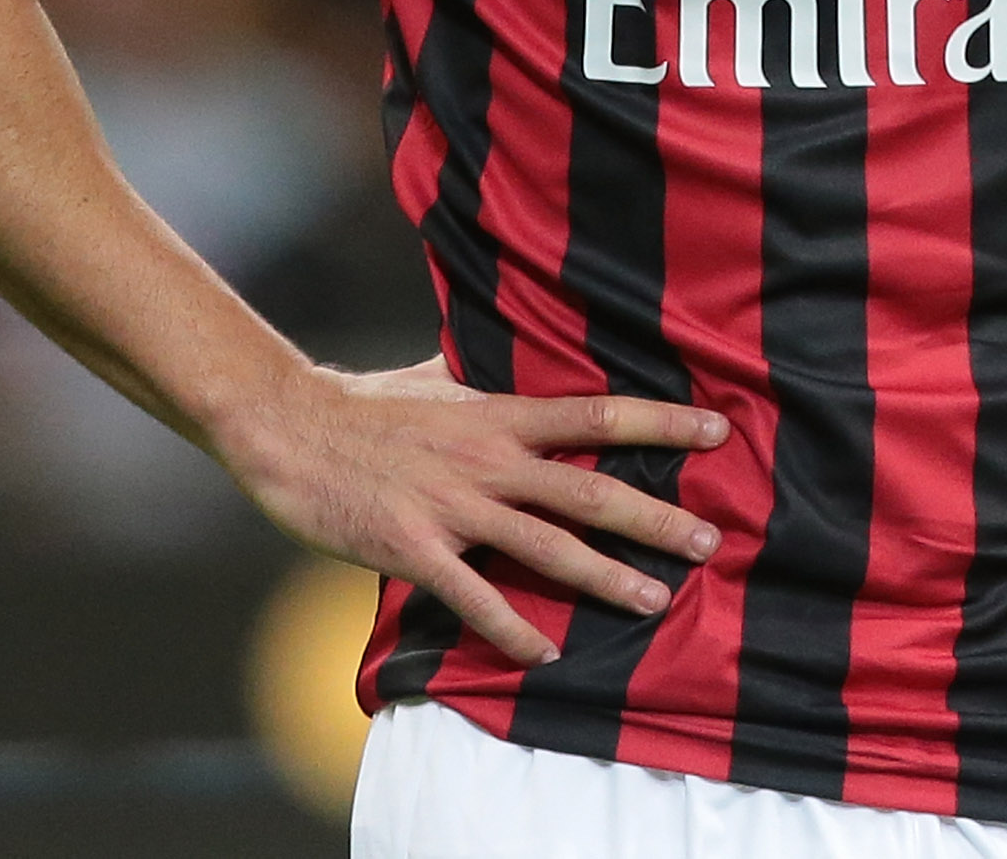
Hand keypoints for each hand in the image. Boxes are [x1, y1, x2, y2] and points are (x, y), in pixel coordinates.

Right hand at [223, 356, 729, 667]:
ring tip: (655, 599)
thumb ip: (484, 379)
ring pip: (548, 546)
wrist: (288, 428)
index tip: (718, 431)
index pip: (599, 416)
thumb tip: (515, 354)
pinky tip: (546, 653)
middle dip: (655, 518)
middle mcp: (490, 459)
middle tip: (708, 540)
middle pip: (590, 491)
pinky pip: (474, 595)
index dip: (662, 423)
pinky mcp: (414, 547)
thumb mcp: (437, 378)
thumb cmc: (365, 404)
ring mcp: (454, 505)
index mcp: (501, 415)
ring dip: (607, 576)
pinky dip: (512, 627)